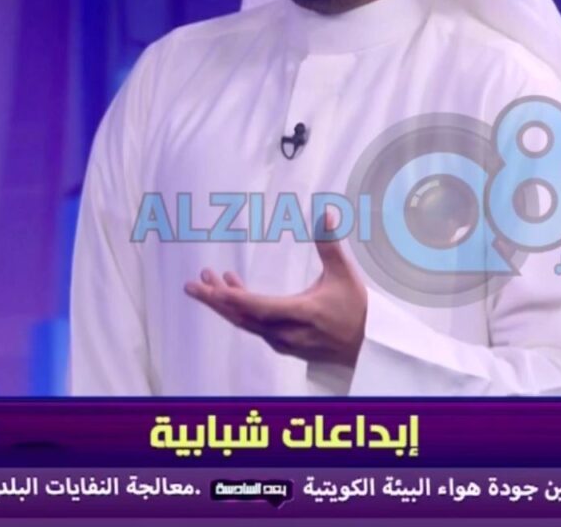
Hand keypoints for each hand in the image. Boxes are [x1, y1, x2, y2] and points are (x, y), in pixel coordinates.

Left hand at [183, 211, 366, 366]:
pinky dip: (241, 310)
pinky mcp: (283, 345)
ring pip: (246, 323)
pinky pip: (254, 327)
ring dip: (226, 303)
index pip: (256, 307)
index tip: (207, 286)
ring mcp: (284, 342)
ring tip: (211, 279)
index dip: (230, 296)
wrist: (367, 345)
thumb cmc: (357, 310)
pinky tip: (235, 293)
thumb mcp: (343, 273)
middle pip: (242, 317)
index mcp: (300, 313)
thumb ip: (330, 244)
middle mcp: (287, 332)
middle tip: (192, 284)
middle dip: (215, 299)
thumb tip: (325, 214)